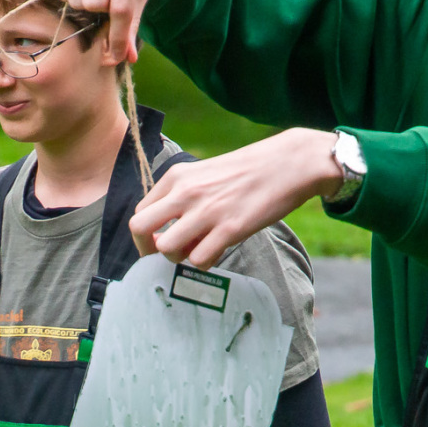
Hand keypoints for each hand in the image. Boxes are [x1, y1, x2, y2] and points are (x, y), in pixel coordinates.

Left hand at [129, 128, 344, 267]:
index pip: (140, 212)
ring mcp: (206, 211)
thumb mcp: (205, 173)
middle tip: (170, 252)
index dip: (146, 233)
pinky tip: (217, 250)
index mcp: (177, 177)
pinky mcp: (229, 228)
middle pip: (140, 228)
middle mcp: (186, 192)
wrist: (287, 163)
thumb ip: (182, 195)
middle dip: (149, 248)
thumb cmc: (247, 171)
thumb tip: (167, 227)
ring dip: (178, 257)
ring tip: (197, 249)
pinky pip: (198, 259)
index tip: (162, 239)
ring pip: (166, 248)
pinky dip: (204, 262)